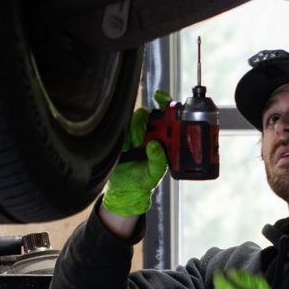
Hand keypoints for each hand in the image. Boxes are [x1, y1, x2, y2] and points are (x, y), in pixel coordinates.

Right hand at [101, 90, 171, 217]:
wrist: (125, 189)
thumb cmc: (143, 180)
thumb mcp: (154, 174)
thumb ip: (158, 162)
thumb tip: (156, 146)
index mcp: (164, 138)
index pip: (167, 116)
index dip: (166, 103)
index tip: (162, 99)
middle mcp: (151, 132)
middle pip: (148, 114)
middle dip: (144, 119)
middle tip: (142, 135)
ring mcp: (135, 133)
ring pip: (134, 120)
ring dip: (134, 129)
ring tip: (134, 144)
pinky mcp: (122, 136)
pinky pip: (121, 128)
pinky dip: (124, 136)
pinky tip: (125, 148)